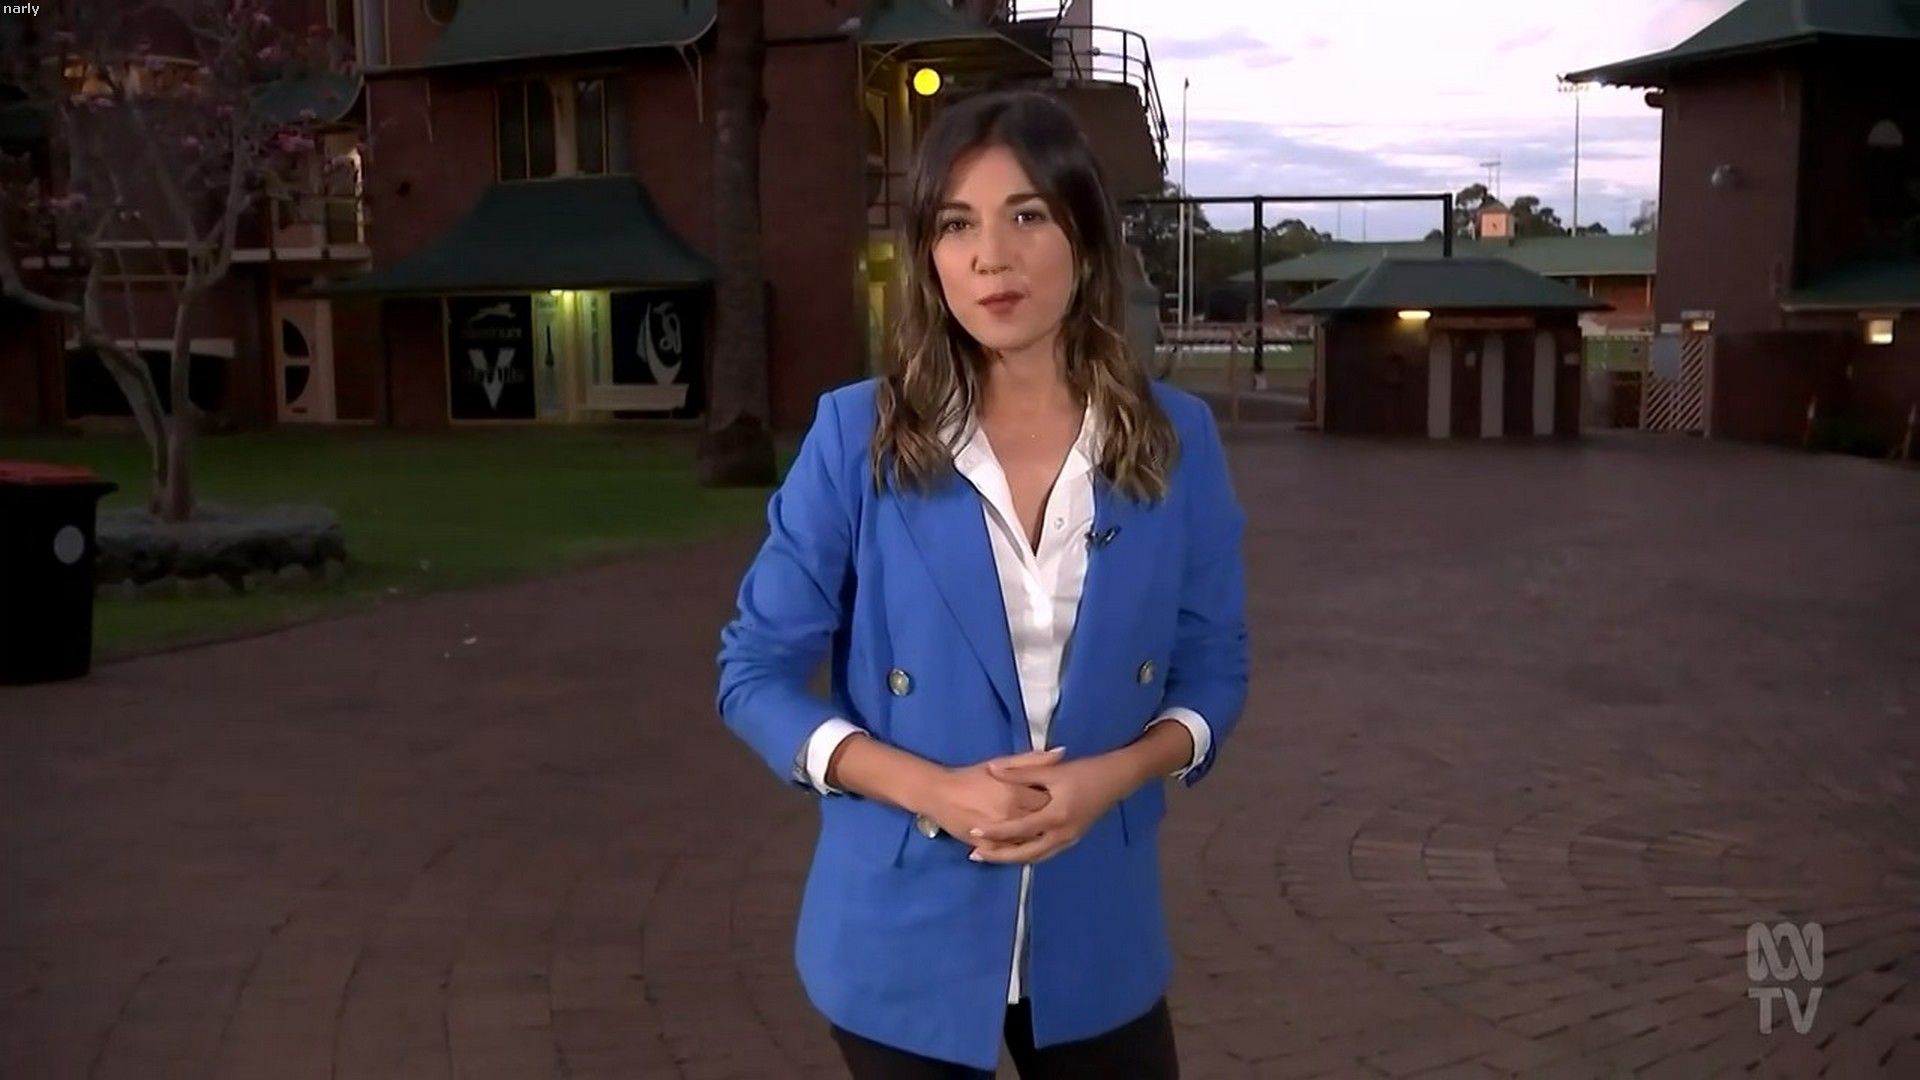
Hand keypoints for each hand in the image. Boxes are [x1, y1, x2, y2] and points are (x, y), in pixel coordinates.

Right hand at [918, 747, 1061, 840]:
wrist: (939, 794)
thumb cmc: (971, 776)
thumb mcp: (1001, 763)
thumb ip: (1032, 760)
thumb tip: (1061, 753)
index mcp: (1016, 794)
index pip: (1048, 801)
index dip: (1055, 799)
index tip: (1057, 796)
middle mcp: (1011, 816)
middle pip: (1041, 822)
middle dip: (1047, 819)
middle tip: (1049, 813)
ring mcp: (999, 834)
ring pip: (1028, 841)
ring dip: (1036, 836)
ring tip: (1039, 828)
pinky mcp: (988, 846)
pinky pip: (1010, 853)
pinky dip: (1019, 849)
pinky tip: (1024, 842)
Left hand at [966, 751, 1134, 864]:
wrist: (1116, 780)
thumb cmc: (1085, 772)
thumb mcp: (1052, 771)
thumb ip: (1020, 772)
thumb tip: (992, 770)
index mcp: (1055, 816)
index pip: (1018, 830)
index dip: (994, 833)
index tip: (973, 833)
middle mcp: (1061, 834)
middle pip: (1024, 853)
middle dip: (999, 856)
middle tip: (975, 855)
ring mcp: (1068, 839)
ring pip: (1035, 857)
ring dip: (1012, 858)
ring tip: (990, 856)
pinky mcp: (1072, 838)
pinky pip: (1045, 853)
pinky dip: (1027, 854)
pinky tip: (1015, 852)